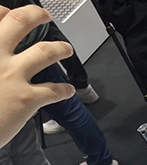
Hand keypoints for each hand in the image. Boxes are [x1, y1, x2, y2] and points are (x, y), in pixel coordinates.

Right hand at [0, 5, 74, 147]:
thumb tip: (2, 53)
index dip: (7, 13)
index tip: (10, 14)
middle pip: (19, 23)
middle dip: (36, 15)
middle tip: (44, 16)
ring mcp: (12, 76)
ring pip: (45, 52)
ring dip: (60, 48)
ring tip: (66, 49)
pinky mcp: (26, 99)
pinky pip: (54, 91)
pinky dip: (65, 90)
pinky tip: (68, 90)